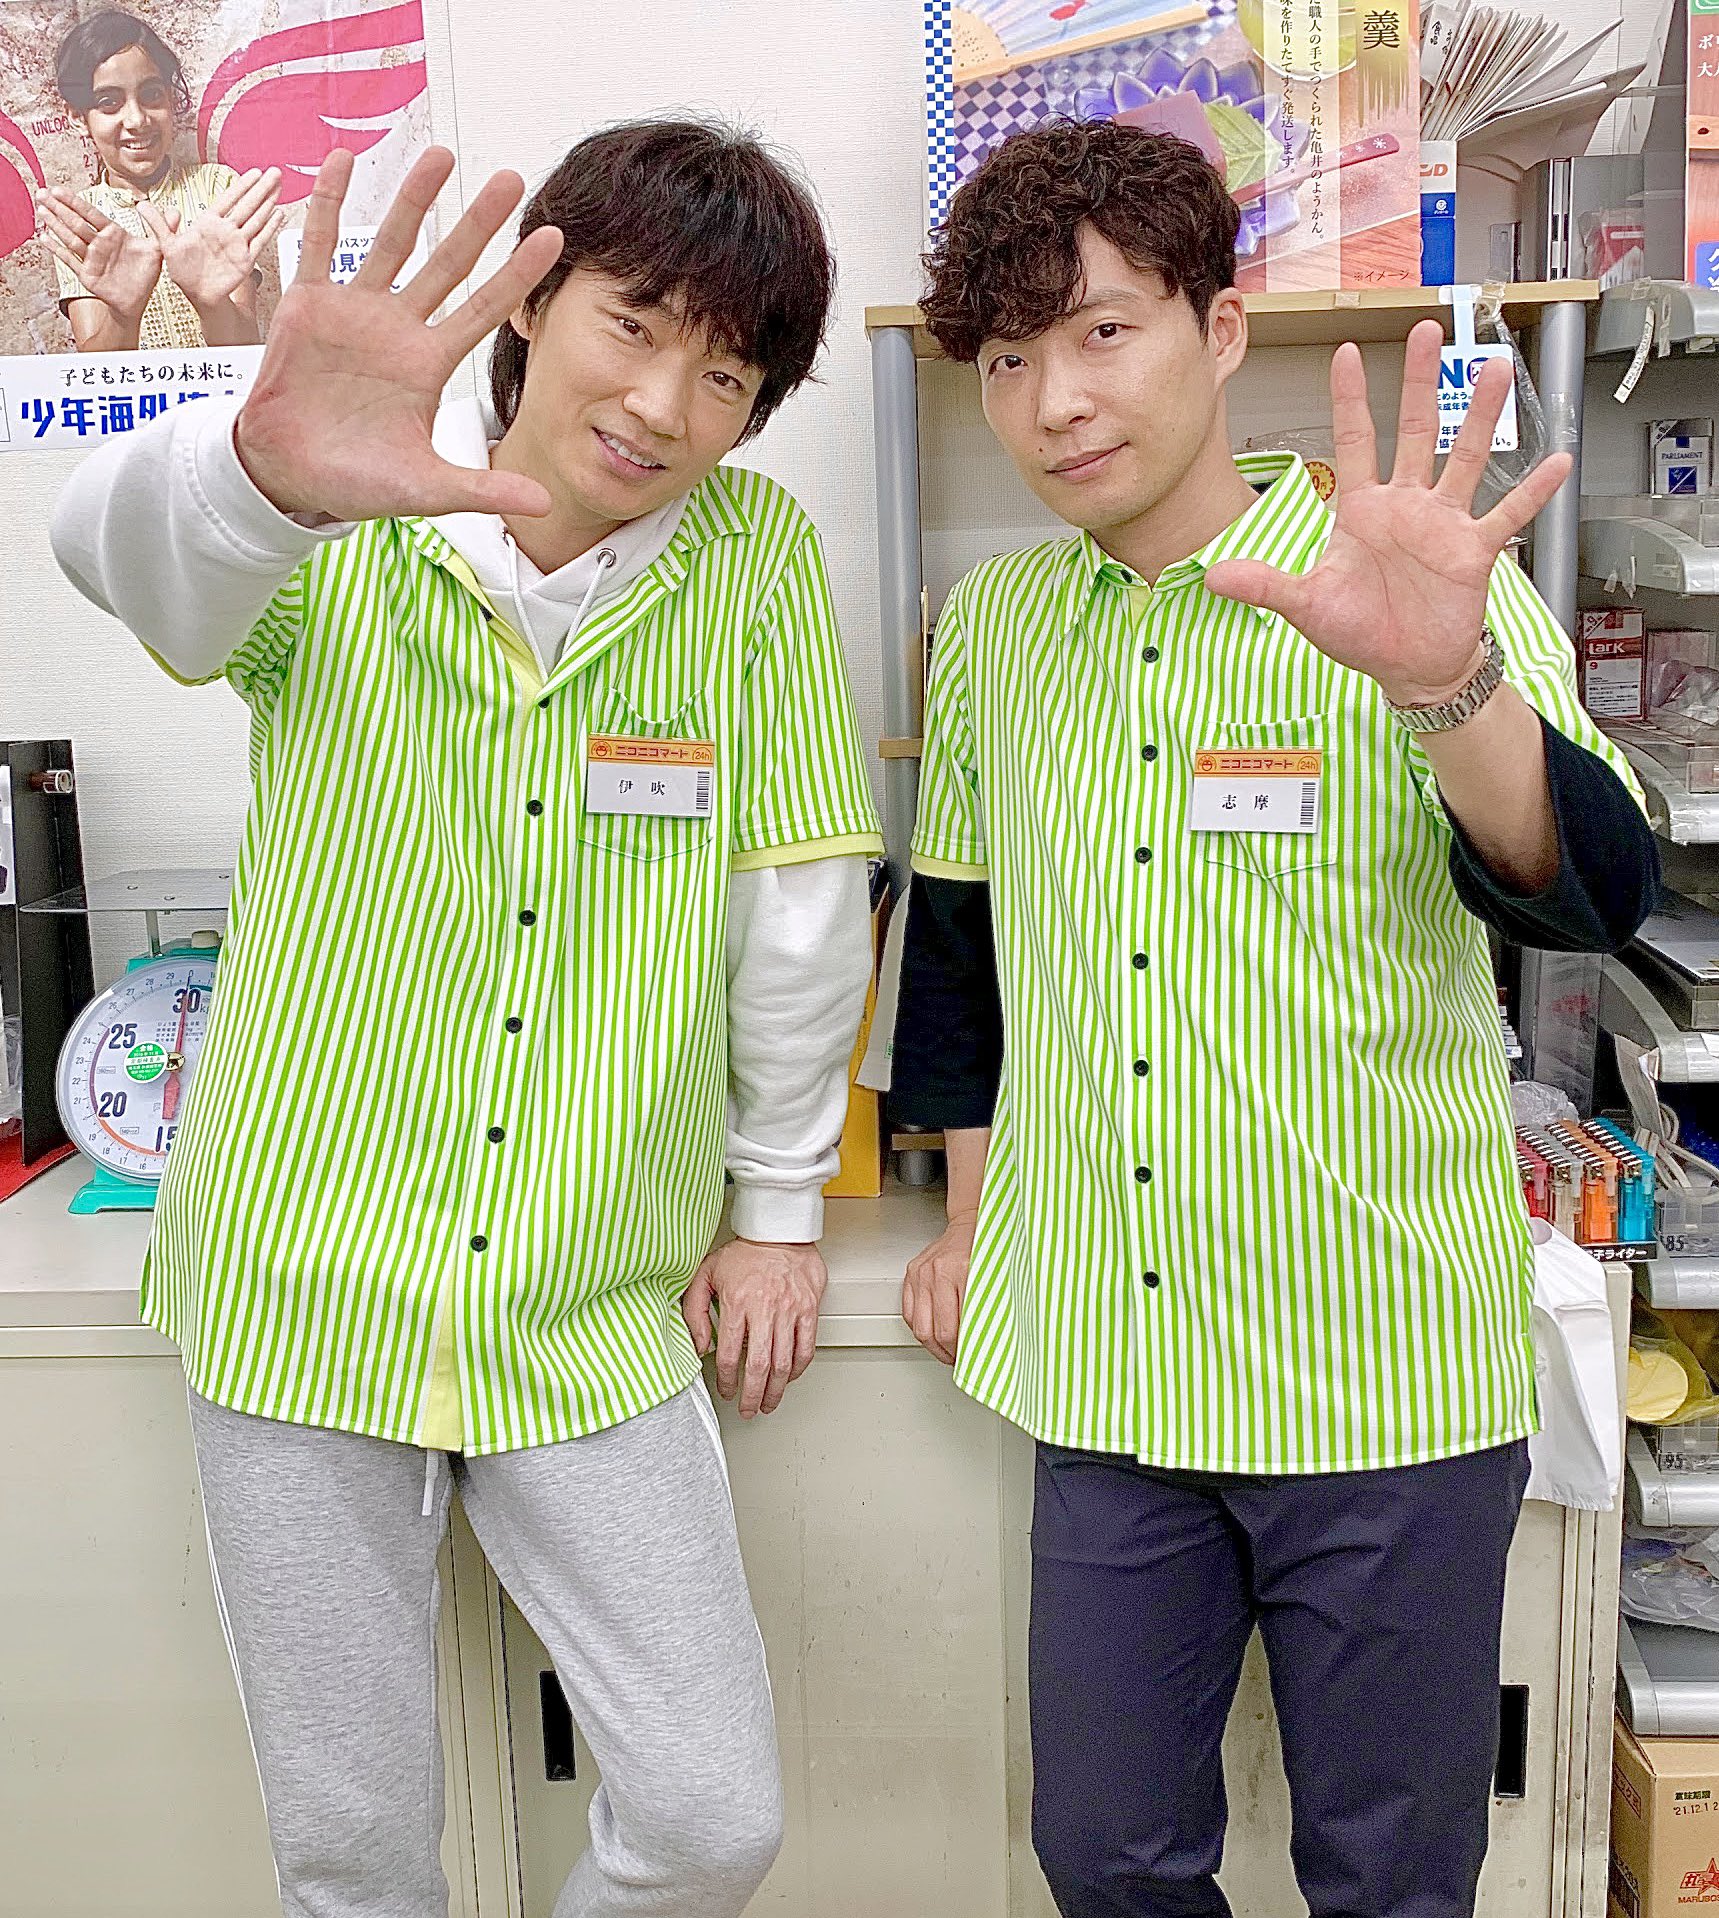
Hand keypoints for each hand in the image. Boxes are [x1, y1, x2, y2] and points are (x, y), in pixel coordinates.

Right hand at [36, 187, 161, 319]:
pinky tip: (43, 238)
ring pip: (70, 237)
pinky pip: (69, 260)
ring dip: (55, 224)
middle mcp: (99, 243)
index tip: (59, 190)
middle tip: (41, 192)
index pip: (91, 214)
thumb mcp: (157, 251)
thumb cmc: (145, 274)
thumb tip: (176, 212)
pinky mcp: (87, 274)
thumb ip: (163, 230)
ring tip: (41, 210)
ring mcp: (91, 258)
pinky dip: (56, 249)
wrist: (137, 301)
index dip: (75, 202)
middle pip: (75, 222)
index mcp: (113, 234)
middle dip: (58, 208)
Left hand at [141, 168, 283, 311]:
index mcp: (208, 223)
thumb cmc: (184, 273)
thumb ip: (157, 224)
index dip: (241, 185)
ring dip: (269, 202)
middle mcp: (226, 231)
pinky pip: (260, 240)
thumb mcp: (166, 245)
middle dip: (261, 188)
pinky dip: (270, 227)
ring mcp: (238, 244)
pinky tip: (279, 215)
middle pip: (247, 204)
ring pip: (257, 218)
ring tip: (279, 187)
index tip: (254, 173)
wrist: (199, 296)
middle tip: (274, 172)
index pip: (228, 199)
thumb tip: (140, 205)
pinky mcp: (246, 259)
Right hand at [232, 146, 562, 522]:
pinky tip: (343, 161)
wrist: (287, 477)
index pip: (484, 310)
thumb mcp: (425, 489)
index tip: (552, 237)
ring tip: (440, 154)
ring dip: (414, 199)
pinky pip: (319, 245)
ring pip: (391, 243)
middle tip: (509, 179)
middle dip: (476, 223)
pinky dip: (329, 203)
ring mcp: (355, 312)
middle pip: (447, 264)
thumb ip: (482, 490)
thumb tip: (545, 507)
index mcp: (428, 366)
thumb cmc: (356, 482)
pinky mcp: (308, 305)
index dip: (516, 276)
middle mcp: (398, 329)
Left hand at [682, 1239, 825, 1418]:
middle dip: (753, 1395)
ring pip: (784, 1362)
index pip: (730, 1354)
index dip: (726, 1380)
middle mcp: (765, 1309)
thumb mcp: (705, 1274)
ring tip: (769, 1403)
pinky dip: (798, 1368)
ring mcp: (790, 1310)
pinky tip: (789, 1377)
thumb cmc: (743, 1252)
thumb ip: (694, 1310)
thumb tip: (698, 1344)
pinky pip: (806, 1347)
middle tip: (748, 1410)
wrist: (779, 1230)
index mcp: (737, 1302)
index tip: (725, 1390)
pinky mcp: (809, 1309)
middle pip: (759, 1366)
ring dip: (776, 1390)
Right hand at [902, 1211, 975, 1366]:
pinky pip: (908, 1313)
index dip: (963, 1349)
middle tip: (960, 1359)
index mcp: (958, 1272)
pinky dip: (919, 1328)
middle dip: (948, 1352)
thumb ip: (988, 1307)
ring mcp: (920, 1273)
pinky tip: (932, 1333)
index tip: (972, 1358)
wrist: (972, 1223)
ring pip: (918, 1326)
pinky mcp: (911, 1274)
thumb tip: (988, 1340)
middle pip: (935, 1330)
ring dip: (933, 1346)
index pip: (955, 1327)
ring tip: (947, 1352)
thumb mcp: (994, 1277)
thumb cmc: (985, 1248)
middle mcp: (935, 1272)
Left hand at [1204, 319, 1572, 707]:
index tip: (1346, 352)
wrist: (1408, 668)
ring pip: (1463, 456)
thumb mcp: (1306, 606)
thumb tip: (1213, 576)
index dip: (1350, 398)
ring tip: (1495, 369)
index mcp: (1362, 510)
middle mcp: (1405, 505)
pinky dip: (1533, 491)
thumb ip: (1265, 584)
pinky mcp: (1473, 550)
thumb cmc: (1360, 634)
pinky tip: (1559, 461)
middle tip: (1425, 332)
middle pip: (1413, 430)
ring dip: (1479, 415)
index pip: (1354, 441)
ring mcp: (1443, 523)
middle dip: (1418, 382)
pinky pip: (1508, 514)